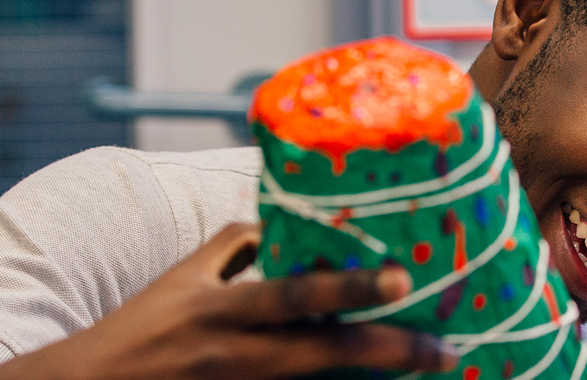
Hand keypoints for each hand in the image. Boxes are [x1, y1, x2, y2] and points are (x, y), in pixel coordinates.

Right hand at [0, 223, 456, 379]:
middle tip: (446, 350)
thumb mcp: (180, 280)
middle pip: (324, 356)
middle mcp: (235, 356)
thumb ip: (232, 248)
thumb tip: (283, 221)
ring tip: (429, 370)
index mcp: (221, 311)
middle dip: (390, 352)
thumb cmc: (139, 329)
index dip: (349, 291)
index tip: (401, 280)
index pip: (293, 296)